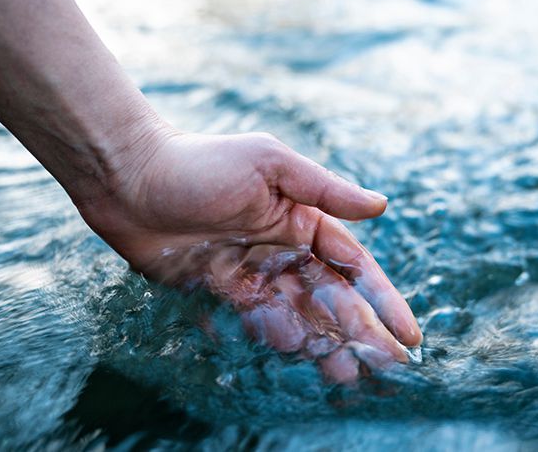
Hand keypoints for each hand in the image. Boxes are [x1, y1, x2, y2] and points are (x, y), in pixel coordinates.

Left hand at [77, 129, 421, 382]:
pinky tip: (300, 358)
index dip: (382, 299)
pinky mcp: (221, 290)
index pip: (353, 267)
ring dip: (325, 344)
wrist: (130, 180)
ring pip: (299, 315)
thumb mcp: (270, 164)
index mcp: (302, 220)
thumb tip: (381, 206)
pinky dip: (280, 339)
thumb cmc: (201, 162)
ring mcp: (253, 271)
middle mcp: (283, 248)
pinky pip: (258, 321)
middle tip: (387, 366)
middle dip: (361, 331)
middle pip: (331, 299)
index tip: (407, 332)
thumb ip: (324, 188)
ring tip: (348, 374)